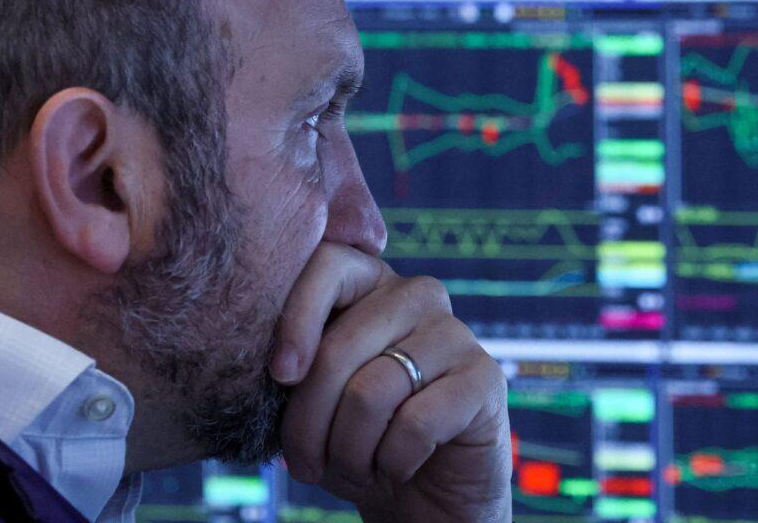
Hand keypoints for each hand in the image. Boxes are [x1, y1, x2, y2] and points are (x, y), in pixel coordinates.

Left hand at [270, 243, 512, 522]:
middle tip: (305, 465)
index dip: (295, 317)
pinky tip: (398, 468)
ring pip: (371, 393)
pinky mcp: (483, 377)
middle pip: (339, 347)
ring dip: (349, 452)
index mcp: (370, 284)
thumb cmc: (358, 439)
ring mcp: (454, 333)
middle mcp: (416, 295)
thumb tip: (274, 363)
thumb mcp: (312, 400)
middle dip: (309, 422)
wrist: (423, 493)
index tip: (281, 376)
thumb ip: (292, 366)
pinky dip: (392, 463)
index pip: (327, 263)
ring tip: (355, 469)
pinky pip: (415, 424)